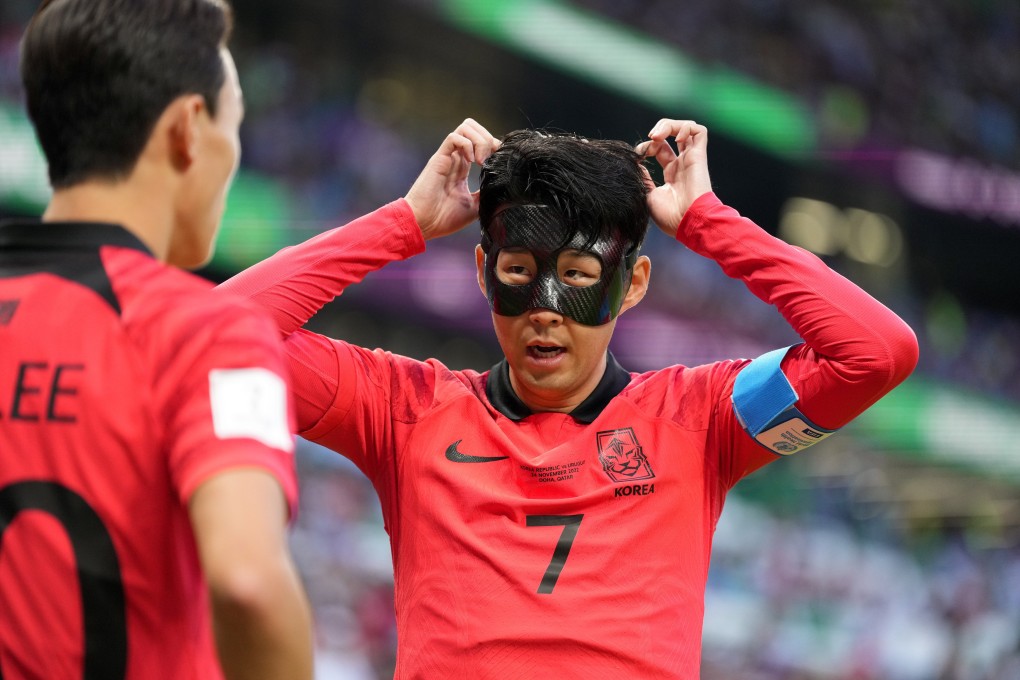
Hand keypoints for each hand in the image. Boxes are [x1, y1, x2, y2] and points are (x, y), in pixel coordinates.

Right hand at [405, 118, 499, 240]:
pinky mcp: (439, 159)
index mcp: (463, 167)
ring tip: (482, 161)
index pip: (480, 141)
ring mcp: (447, 157)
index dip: (493, 146)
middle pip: (473, 128)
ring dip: (479, 140)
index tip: (500, 162)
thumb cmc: (444, 218)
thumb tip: (502, 187)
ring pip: (465, 127)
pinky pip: (454, 137)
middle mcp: (455, 158)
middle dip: (488, 137)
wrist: (424, 224)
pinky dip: (468, 144)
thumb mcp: (475, 207)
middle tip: (491, 158)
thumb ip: (486, 194)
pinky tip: (473, 162)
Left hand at [635, 119, 711, 238]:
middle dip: (657, 133)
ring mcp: (691, 159)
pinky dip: (686, 127)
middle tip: (649, 141)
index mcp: (671, 174)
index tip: (637, 156)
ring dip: (669, 125)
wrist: (688, 222)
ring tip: (657, 135)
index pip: (659, 149)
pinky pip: (699, 131)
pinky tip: (675, 138)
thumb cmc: (670, 217)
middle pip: (671, 136)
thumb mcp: (648, 196)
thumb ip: (643, 179)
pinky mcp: (699, 156)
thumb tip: (635, 165)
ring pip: (686, 129)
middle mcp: (682, 164)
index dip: (647, 147)